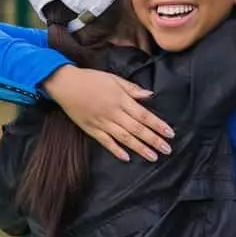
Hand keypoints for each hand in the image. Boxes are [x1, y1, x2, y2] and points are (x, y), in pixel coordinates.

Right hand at [41, 65, 174, 161]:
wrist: (65, 84)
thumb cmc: (91, 79)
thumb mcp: (114, 78)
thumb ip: (132, 89)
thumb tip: (150, 95)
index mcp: (120, 99)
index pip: (144, 115)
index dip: (158, 125)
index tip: (170, 133)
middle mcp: (113, 113)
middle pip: (137, 128)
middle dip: (153, 140)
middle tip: (167, 150)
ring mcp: (102, 122)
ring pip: (124, 138)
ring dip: (139, 148)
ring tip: (153, 157)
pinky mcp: (91, 129)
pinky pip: (105, 142)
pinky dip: (116, 150)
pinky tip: (126, 158)